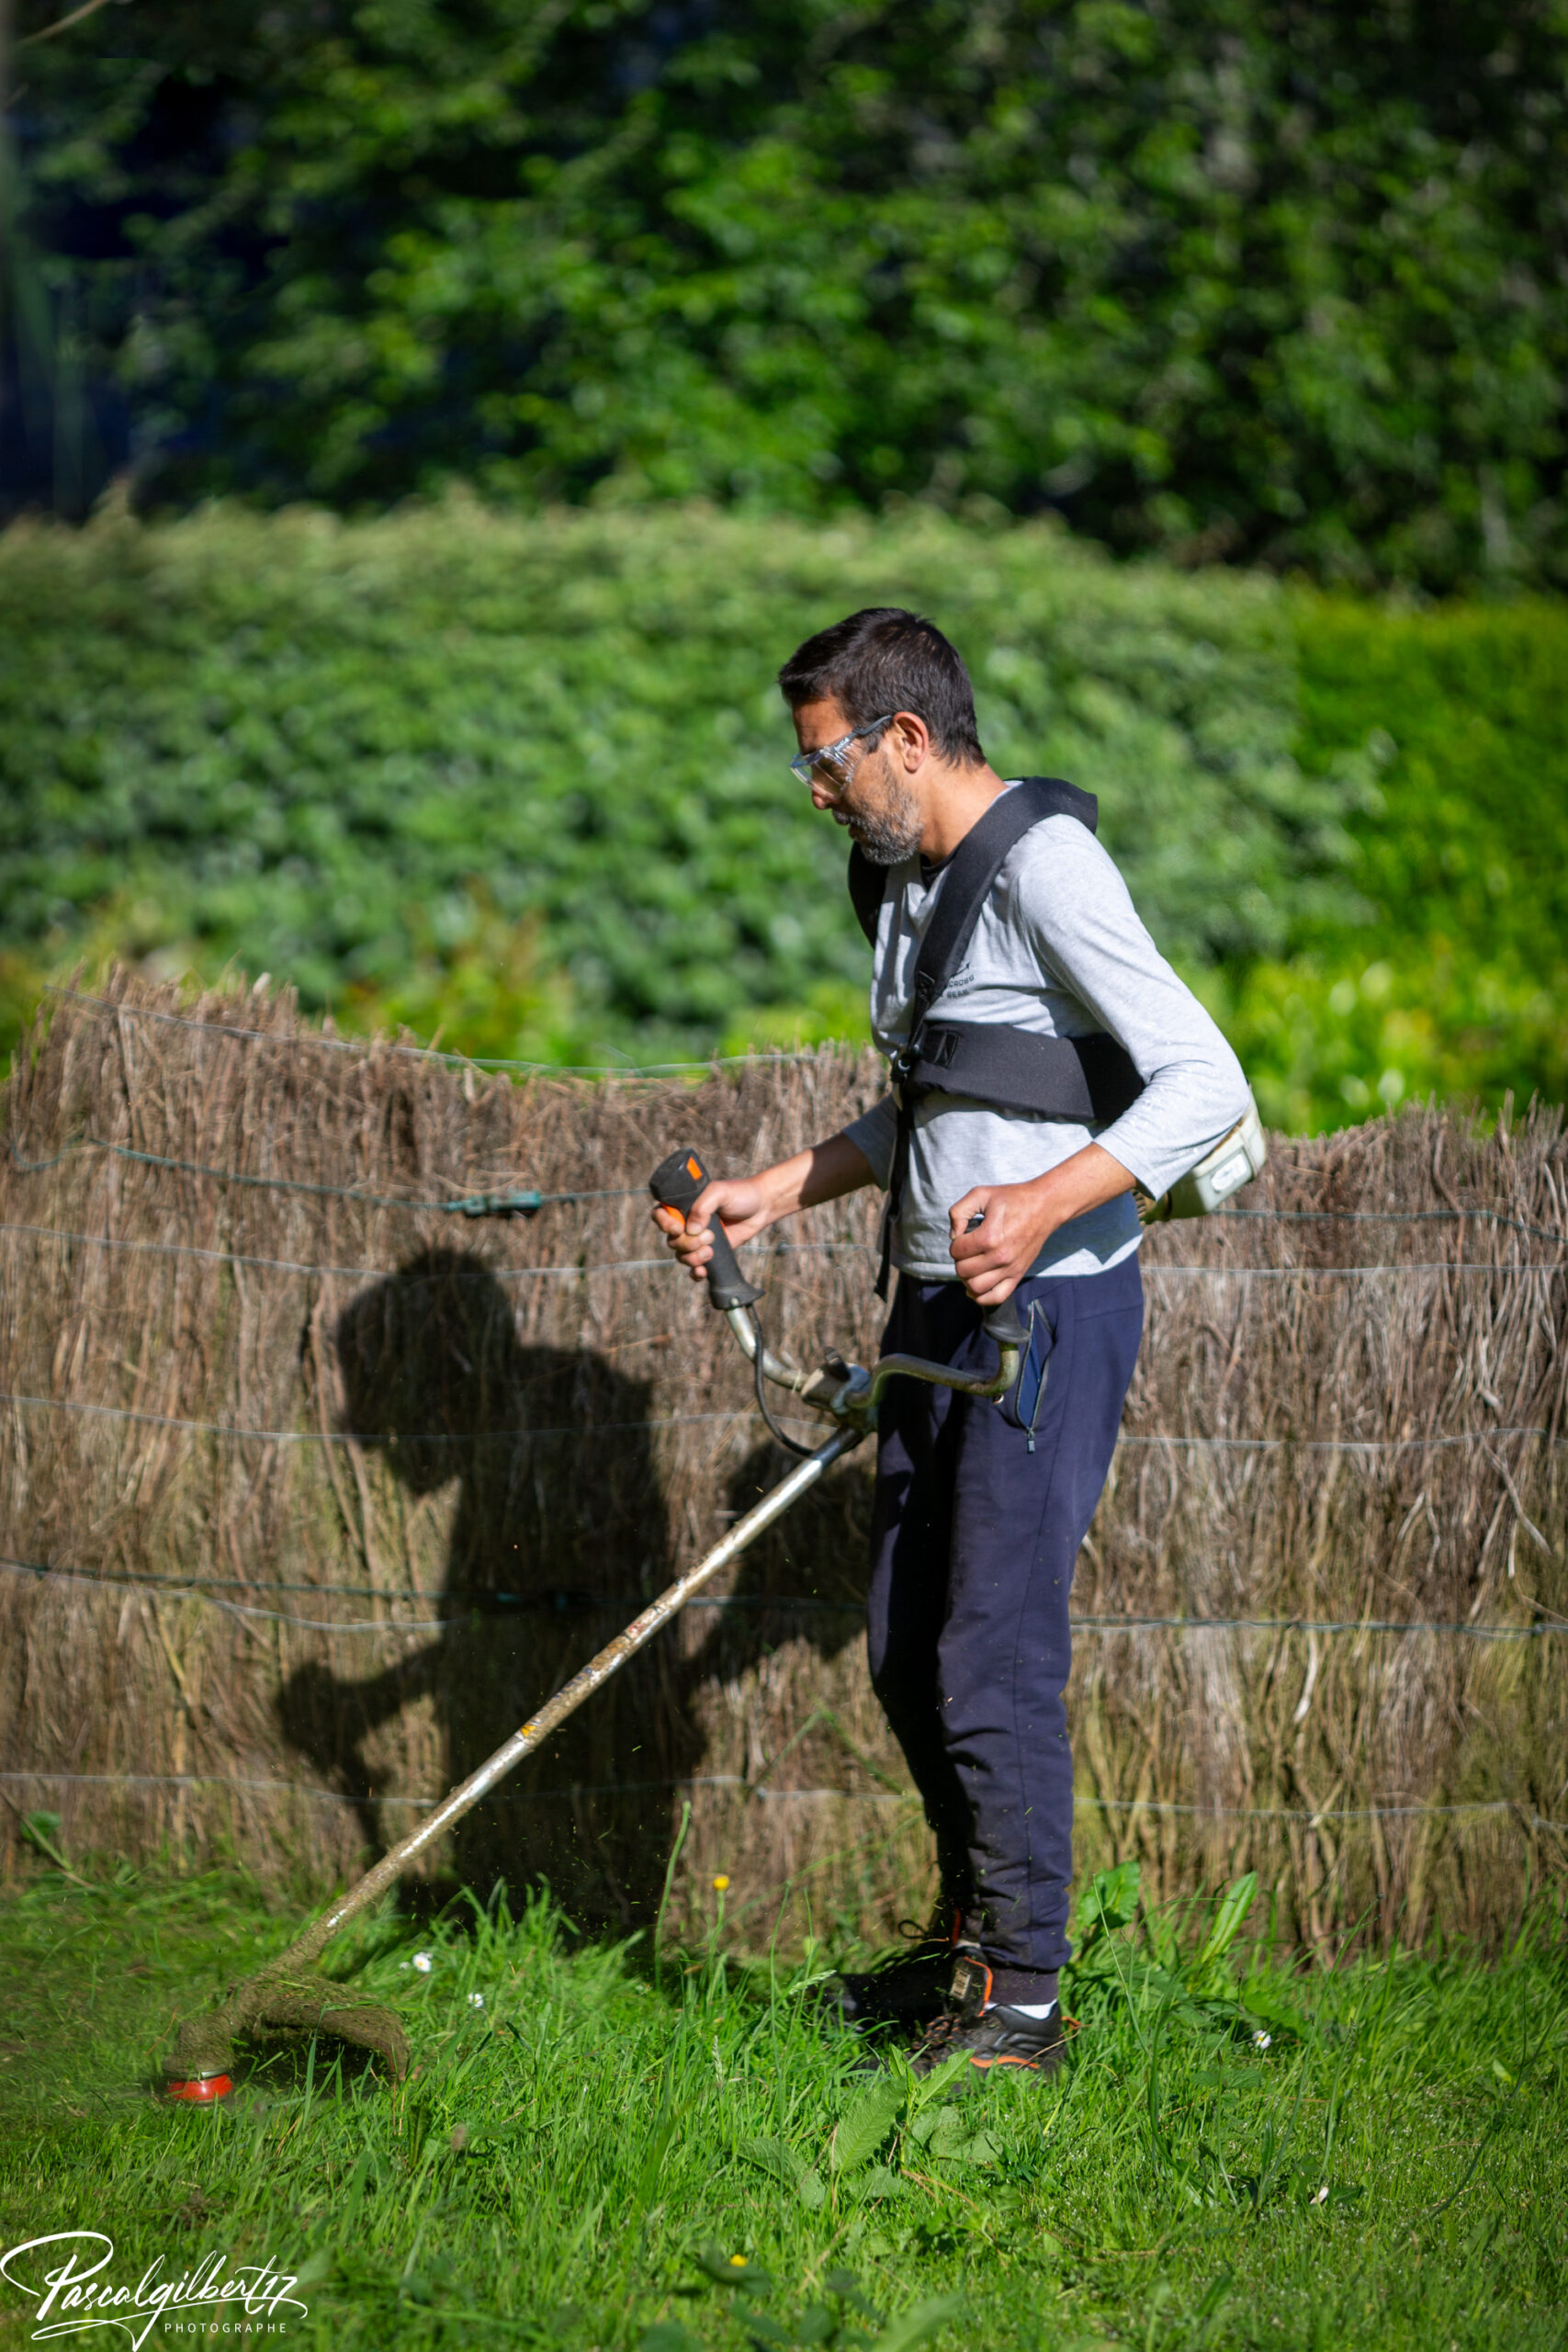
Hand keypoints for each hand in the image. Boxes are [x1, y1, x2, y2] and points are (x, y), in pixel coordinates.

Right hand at [652, 1176, 772, 1284]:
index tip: (679, 1228)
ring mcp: (698, 1239)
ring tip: (711, 1251)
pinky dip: (695, 1272)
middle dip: (688, 1244)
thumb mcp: (720, 1192)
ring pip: (681, 1256)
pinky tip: (703, 1271)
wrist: (761, 1207)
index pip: (660, 1215)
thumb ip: (703, 1206)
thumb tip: (691, 1230)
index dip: (664, 1224)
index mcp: (684, 1205)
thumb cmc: (740, 1194)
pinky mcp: (710, 1252)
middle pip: (672, 1241)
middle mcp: (687, 1223)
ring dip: (693, 1258)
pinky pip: (694, 1268)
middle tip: (709, 1236)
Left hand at [947, 1180, 1057, 1304]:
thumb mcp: (981, 1194)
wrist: (1045, 1206)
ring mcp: (1010, 1268)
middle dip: (959, 1261)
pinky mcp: (1018, 1275)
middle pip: (963, 1271)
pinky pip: (996, 1297)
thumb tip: (953, 1236)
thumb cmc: (1012, 1198)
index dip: (955, 1243)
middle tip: (967, 1250)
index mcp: (989, 1236)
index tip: (963, 1236)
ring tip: (972, 1265)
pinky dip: (982, 1297)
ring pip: (975, 1288)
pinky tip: (976, 1286)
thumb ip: (959, 1211)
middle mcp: (1000, 1256)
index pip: (956, 1251)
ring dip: (967, 1278)